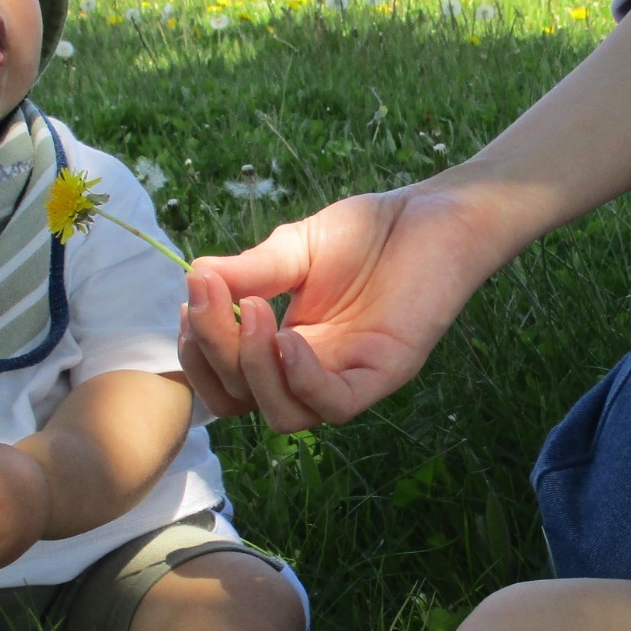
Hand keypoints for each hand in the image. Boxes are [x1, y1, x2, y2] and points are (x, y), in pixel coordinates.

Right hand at [179, 184, 503, 430]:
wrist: (436, 214)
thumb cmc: (370, 232)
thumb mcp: (294, 247)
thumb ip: (249, 272)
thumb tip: (194, 277)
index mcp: (285, 349)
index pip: (225, 381)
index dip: (198, 351)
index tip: (194, 296)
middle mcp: (312, 373)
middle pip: (242, 401)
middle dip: (214, 352)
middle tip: (213, 295)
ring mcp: (348, 378)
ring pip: (284, 416)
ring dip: (254, 369)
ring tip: (255, 310)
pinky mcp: (385, 374)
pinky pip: (335, 405)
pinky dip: (302, 379)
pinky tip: (289, 337)